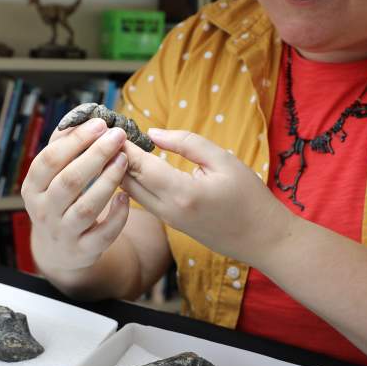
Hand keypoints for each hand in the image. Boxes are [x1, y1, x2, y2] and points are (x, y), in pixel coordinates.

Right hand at [21, 116, 131, 272]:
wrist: (59, 249)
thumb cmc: (59, 199)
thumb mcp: (52, 176)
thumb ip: (64, 146)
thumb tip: (81, 115)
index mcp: (32, 188)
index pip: (49, 160)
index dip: (75, 140)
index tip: (99, 124)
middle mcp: (43, 211)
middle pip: (69, 182)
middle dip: (96, 155)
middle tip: (118, 136)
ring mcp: (63, 233)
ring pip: (87, 208)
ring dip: (108, 181)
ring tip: (124, 159)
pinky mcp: (83, 251)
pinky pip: (103, 234)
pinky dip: (117, 216)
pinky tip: (126, 197)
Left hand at [120, 128, 290, 264]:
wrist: (262, 239)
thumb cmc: (249, 197)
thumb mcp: (224, 160)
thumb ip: (187, 143)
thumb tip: (153, 134)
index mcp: (183, 193)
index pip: (140, 166)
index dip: (123, 145)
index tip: (110, 126)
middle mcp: (168, 210)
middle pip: (126, 182)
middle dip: (113, 157)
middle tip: (104, 133)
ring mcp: (167, 221)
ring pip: (130, 194)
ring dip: (119, 170)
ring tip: (112, 146)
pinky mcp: (170, 224)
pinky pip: (142, 201)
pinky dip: (131, 182)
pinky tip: (129, 165)